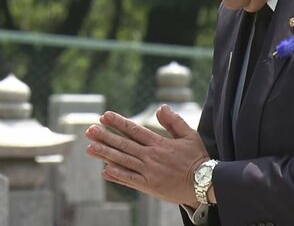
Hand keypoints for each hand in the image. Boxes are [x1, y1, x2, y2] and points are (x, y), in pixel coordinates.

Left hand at [84, 104, 208, 205]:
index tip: (104, 116)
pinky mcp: (149, 185)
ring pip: (123, 160)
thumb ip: (174, 121)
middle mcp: (151, 156)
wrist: (205, 182)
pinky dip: (117, 175)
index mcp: (160, 143)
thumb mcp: (189, 135)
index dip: (119, 123)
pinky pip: (130, 179)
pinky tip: (104, 170)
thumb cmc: (198, 158)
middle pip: (124, 144)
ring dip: (105, 154)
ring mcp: (149, 171)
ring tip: (90, 147)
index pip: (135, 130)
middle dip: (105, 136)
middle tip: (89, 130)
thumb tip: (161, 107)